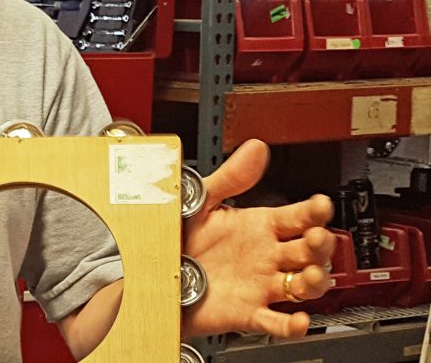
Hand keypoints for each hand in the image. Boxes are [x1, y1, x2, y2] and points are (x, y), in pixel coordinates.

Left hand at [181, 139, 334, 337]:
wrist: (153, 272)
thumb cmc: (180, 238)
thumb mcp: (202, 202)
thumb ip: (230, 176)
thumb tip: (254, 150)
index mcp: (258, 226)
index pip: (298, 216)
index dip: (314, 211)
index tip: (321, 204)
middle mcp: (265, 256)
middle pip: (309, 251)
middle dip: (320, 244)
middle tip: (318, 237)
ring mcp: (260, 284)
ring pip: (302, 286)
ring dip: (314, 282)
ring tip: (313, 275)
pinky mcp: (247, 311)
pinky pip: (274, 321)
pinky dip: (290, 325)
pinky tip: (299, 320)